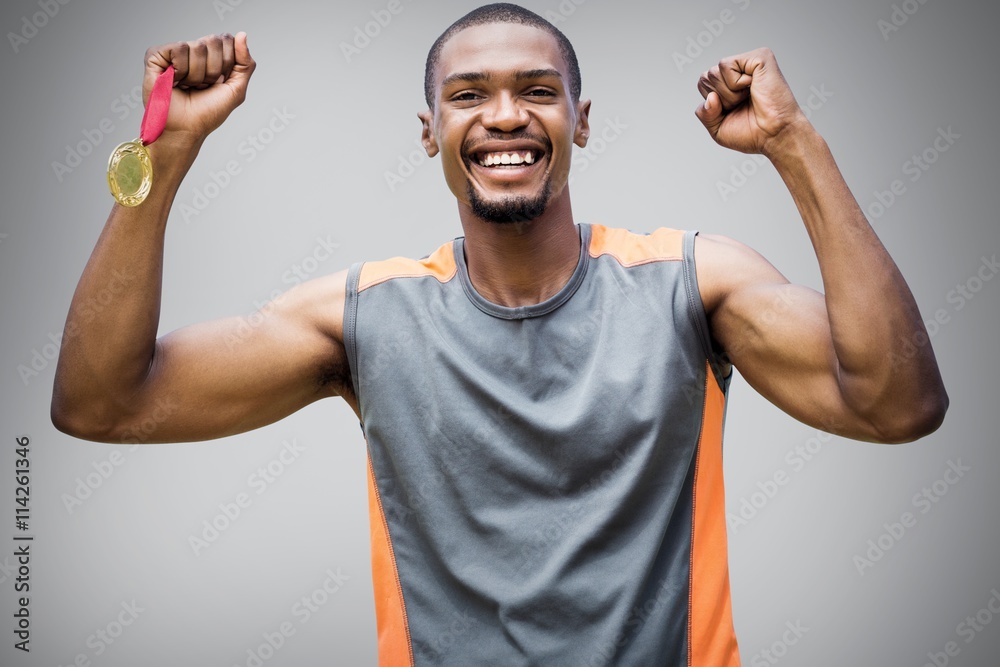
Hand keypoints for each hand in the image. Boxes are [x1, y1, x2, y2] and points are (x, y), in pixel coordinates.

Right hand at [142, 32, 254, 145]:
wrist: (186, 129)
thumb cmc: (208, 113)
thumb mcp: (236, 90)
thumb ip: (245, 63)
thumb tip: (242, 35)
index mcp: (211, 56)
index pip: (227, 40)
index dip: (227, 64)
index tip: (219, 82)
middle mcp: (193, 51)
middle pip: (214, 41)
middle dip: (214, 70)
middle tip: (202, 86)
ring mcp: (174, 52)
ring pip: (197, 46)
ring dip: (197, 75)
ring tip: (188, 86)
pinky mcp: (157, 55)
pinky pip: (179, 48)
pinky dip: (181, 70)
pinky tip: (174, 81)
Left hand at [694, 48, 808, 156]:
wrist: (774, 136)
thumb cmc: (752, 133)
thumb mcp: (717, 128)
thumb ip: (704, 113)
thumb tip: (710, 97)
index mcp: (730, 84)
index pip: (703, 83)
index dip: (712, 102)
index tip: (733, 110)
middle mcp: (739, 70)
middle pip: (706, 76)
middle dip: (719, 98)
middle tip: (742, 104)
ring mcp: (749, 62)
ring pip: (713, 72)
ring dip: (728, 94)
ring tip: (748, 98)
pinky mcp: (759, 57)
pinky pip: (726, 65)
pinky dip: (735, 84)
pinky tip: (752, 87)